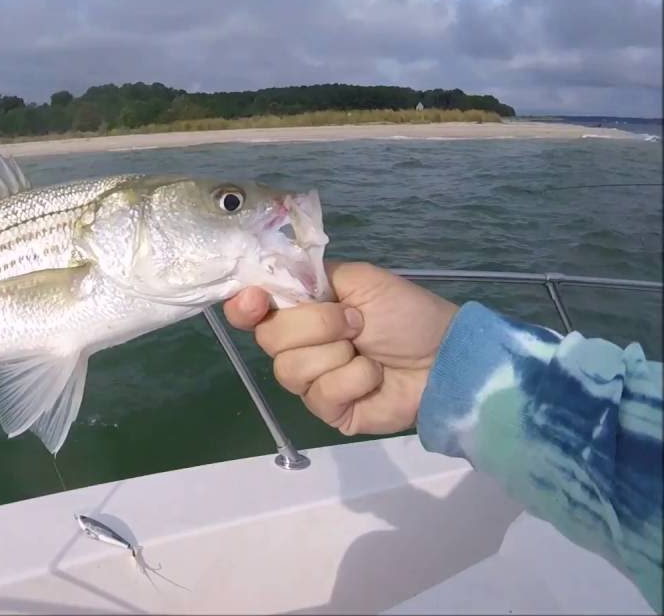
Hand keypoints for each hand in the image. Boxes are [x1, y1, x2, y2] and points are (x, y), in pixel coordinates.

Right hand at [223, 262, 458, 434]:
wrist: (445, 356)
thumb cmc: (406, 314)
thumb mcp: (360, 280)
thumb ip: (310, 278)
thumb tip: (266, 285)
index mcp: (299, 311)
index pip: (247, 311)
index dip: (243, 307)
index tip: (256, 301)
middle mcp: (296, 346)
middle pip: (269, 339)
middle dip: (317, 326)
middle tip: (356, 323)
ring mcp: (311, 381)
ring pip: (291, 369)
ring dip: (338, 355)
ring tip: (367, 351)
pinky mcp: (329, 410)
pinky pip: (321, 394)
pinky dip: (354, 380)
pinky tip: (373, 377)